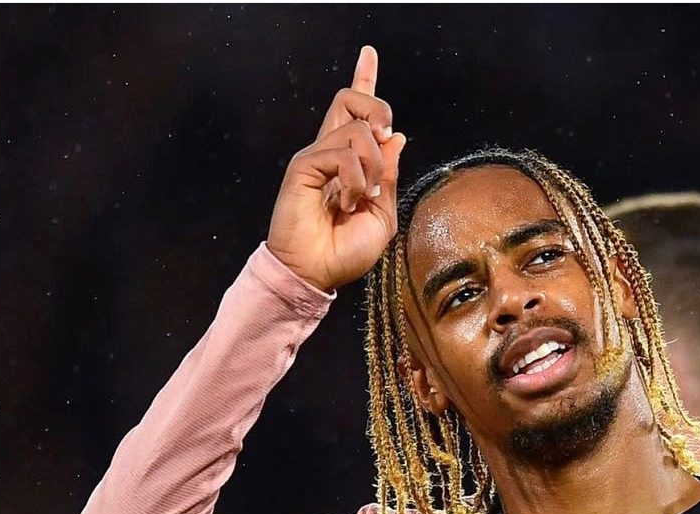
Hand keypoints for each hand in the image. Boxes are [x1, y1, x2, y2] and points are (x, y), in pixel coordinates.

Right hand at [267, 45, 406, 291]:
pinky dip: (355, 180)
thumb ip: (389, 177)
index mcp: (349, 161)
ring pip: (357, 130)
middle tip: (385, 137)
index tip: (369, 53)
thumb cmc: (345, 252)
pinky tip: (347, 203)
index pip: (355, 111)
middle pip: (352, 99)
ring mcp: (315, 156)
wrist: (317, 274)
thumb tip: (396, 137)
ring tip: (362, 198)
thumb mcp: (382, 216)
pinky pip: (341, 154)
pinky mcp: (303, 166)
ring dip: (372, 167)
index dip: (364, 80)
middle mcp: (330, 151)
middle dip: (378, 108)